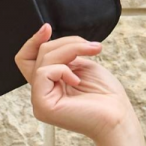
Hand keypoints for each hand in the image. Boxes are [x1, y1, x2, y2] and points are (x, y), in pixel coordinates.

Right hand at [16, 25, 135, 142]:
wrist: (118, 117)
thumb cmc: (107, 95)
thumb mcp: (82, 65)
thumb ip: (63, 55)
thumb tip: (48, 38)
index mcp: (50, 84)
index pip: (28, 59)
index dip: (34, 41)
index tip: (47, 28)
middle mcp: (42, 92)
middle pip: (40, 53)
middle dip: (67, 43)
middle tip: (90, 47)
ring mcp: (40, 100)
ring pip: (43, 59)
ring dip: (70, 51)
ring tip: (91, 54)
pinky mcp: (42, 106)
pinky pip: (44, 73)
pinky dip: (63, 70)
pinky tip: (77, 81)